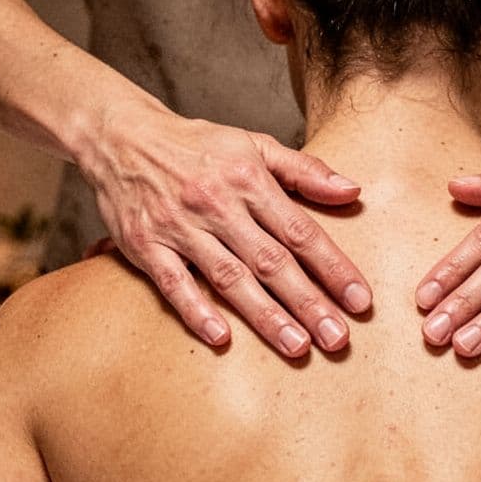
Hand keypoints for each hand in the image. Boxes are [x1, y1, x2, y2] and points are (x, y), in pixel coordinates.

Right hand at [79, 101, 371, 356]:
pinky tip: (220, 338)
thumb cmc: (196, 145)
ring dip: (264, 315)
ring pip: (229, 277)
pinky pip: (173, 283)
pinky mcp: (145, 245)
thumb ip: (304, 170)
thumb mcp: (253, 144)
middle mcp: (217, 204)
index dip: (333, 268)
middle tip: (337, 339)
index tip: (361, 301)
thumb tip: (352, 191)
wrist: (119, 135)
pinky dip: (196, 309)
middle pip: (271, 260)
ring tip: (296, 346)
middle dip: (308, 302)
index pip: (301, 231)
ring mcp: (180, 226)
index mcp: (249, 179)